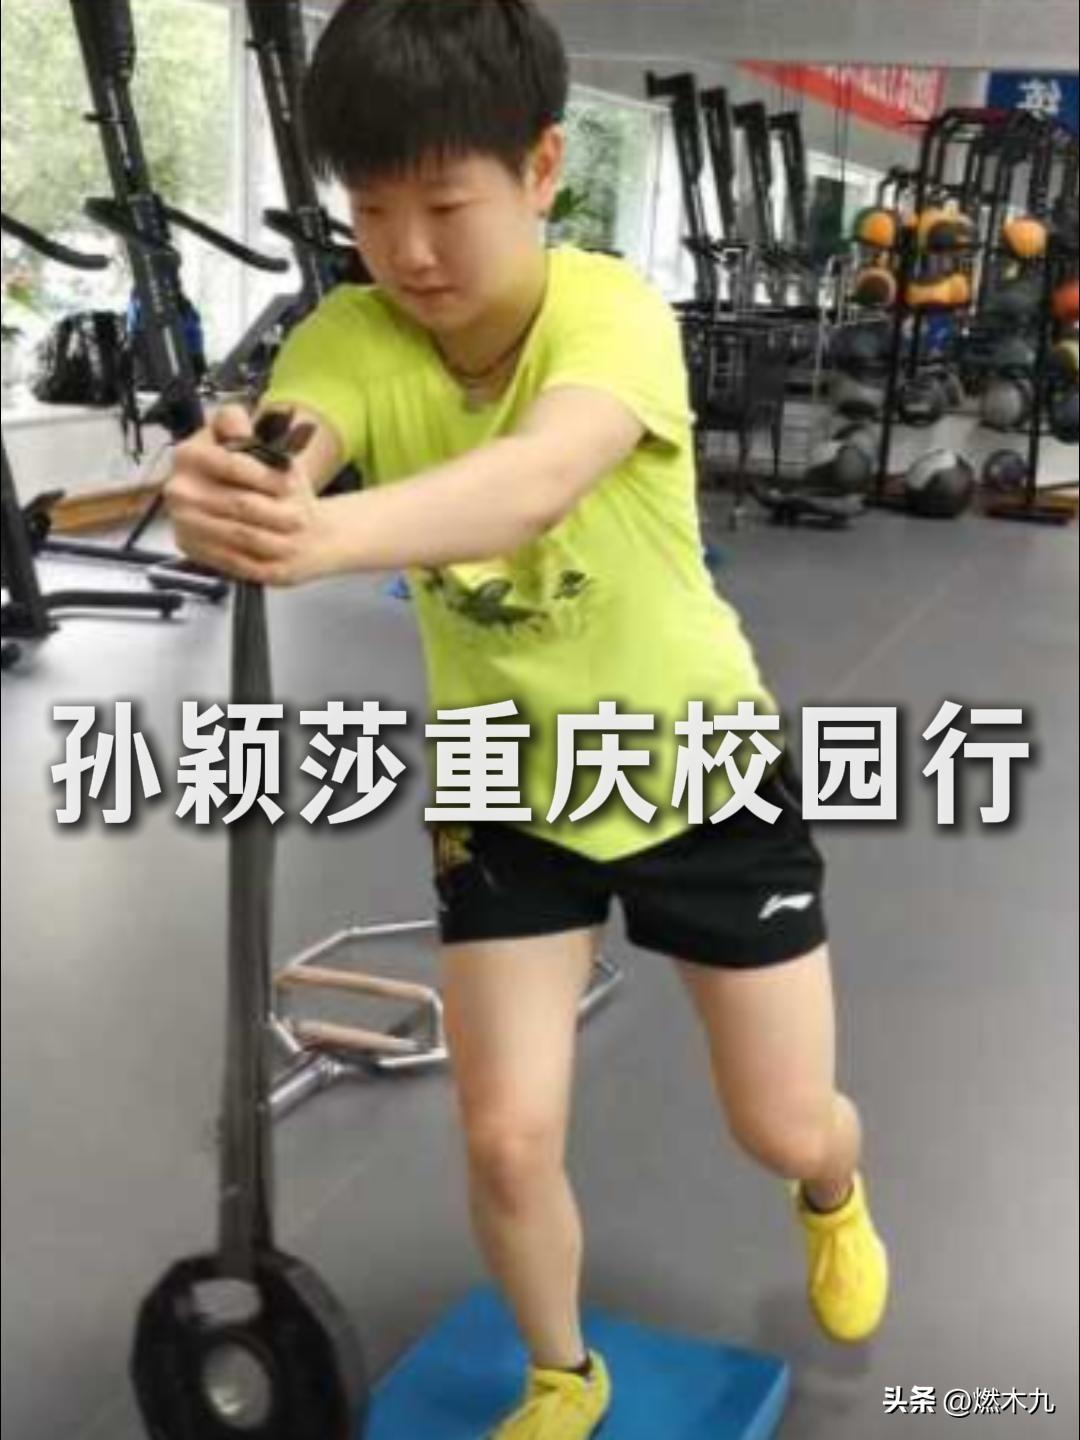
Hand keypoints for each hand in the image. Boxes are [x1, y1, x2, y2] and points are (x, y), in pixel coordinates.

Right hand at [164, 405, 334, 586]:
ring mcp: (183, 520)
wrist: (246, 509)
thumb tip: (238, 424)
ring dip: (276, 536)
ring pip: (242, 534)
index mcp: (189, 455)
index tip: (291, 483)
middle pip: (242, 503)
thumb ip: (240, 428)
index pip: (233, 464)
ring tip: (295, 533)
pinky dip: (260, 555)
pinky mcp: (190, 548)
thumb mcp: (252, 443)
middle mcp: (179, 489)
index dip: (267, 475)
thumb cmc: (253, 475)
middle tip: (302, 517)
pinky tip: (277, 549)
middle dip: (279, 511)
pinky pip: (233, 558)